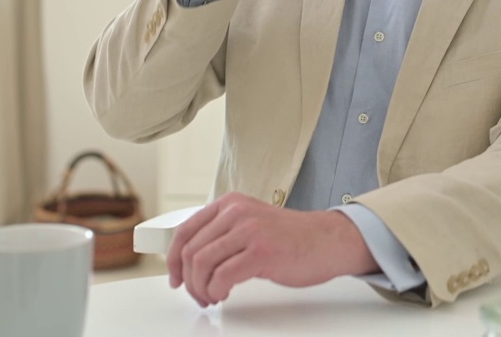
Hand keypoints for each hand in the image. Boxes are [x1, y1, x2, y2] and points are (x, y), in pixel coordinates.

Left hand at [166, 192, 378, 306]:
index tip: (175, 278)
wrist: (328, 241)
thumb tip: (191, 260)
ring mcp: (249, 230)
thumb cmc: (291, 238)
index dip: (173, 259)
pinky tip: (224, 294)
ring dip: (201, 289)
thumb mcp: (250, 224)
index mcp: (230, 203)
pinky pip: (222, 277)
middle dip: (189, 281)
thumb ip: (223, 234)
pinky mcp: (261, 252)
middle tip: (198, 294)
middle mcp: (236, 212)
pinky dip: (216, 291)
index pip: (185, 230)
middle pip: (190, 251)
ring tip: (212, 296)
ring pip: (201, 264)